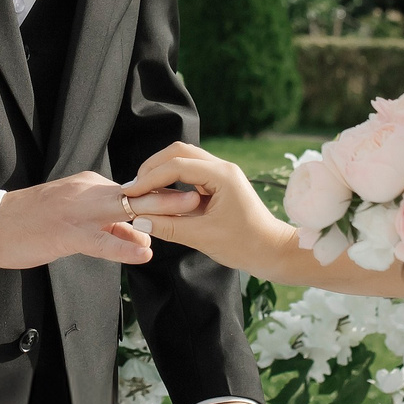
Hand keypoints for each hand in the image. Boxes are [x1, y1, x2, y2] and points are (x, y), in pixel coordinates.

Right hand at [0, 172, 202, 272]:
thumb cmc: (33, 225)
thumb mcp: (76, 219)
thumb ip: (109, 226)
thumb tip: (141, 236)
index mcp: (90, 185)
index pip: (134, 189)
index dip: (163, 195)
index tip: (191, 195)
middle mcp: (88, 191)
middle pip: (138, 191)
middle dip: (170, 194)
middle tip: (200, 196)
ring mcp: (78, 211)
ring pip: (126, 209)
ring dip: (160, 211)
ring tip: (189, 213)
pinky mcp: (66, 233)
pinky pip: (101, 240)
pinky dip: (124, 245)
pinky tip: (144, 252)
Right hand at [121, 144, 297, 276]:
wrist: (273, 251)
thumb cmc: (245, 245)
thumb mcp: (203, 237)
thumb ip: (169, 226)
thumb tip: (139, 218)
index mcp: (222, 176)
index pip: (176, 166)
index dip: (150, 178)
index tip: (131, 193)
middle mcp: (222, 168)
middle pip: (179, 152)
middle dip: (153, 167)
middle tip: (135, 188)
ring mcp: (222, 174)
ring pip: (185, 160)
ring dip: (162, 172)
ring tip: (144, 192)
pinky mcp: (220, 184)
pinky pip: (191, 174)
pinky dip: (172, 181)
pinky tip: (160, 197)